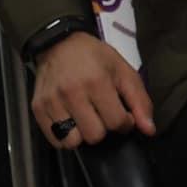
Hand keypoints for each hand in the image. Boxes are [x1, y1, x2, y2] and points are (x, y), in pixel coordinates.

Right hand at [30, 31, 155, 149]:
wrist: (60, 43)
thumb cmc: (95, 57)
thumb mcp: (124, 71)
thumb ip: (140, 101)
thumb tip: (149, 130)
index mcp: (97, 82)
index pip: (116, 122)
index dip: (124, 122)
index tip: (122, 113)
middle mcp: (72, 93)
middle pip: (94, 136)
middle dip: (103, 128)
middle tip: (102, 114)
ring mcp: (52, 102)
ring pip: (73, 142)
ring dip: (83, 134)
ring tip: (86, 118)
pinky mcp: (38, 109)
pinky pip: (55, 141)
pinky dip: (65, 136)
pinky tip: (71, 120)